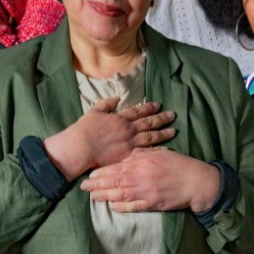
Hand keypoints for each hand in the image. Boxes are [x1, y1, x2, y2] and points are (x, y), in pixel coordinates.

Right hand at [44, 98, 175, 179]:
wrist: (79, 148)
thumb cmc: (84, 130)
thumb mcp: (94, 111)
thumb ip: (106, 104)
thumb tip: (116, 97)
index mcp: (120, 118)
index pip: (139, 111)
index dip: (150, 108)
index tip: (159, 105)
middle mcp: (128, 129)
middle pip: (149, 122)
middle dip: (162, 118)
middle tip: (173, 115)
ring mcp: (129, 142)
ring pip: (150, 136)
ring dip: (163, 133)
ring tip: (173, 131)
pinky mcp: (127, 155)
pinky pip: (145, 152)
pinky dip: (156, 150)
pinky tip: (166, 149)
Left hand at [82, 147, 220, 212]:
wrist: (198, 182)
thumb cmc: (181, 165)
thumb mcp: (161, 153)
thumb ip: (142, 154)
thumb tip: (126, 155)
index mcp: (145, 162)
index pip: (118, 167)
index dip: (102, 171)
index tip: (90, 174)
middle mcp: (143, 177)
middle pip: (115, 180)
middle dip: (98, 184)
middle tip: (84, 187)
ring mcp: (148, 191)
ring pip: (121, 194)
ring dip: (105, 195)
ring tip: (93, 197)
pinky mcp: (154, 203)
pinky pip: (134, 206)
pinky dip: (122, 207)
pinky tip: (112, 206)